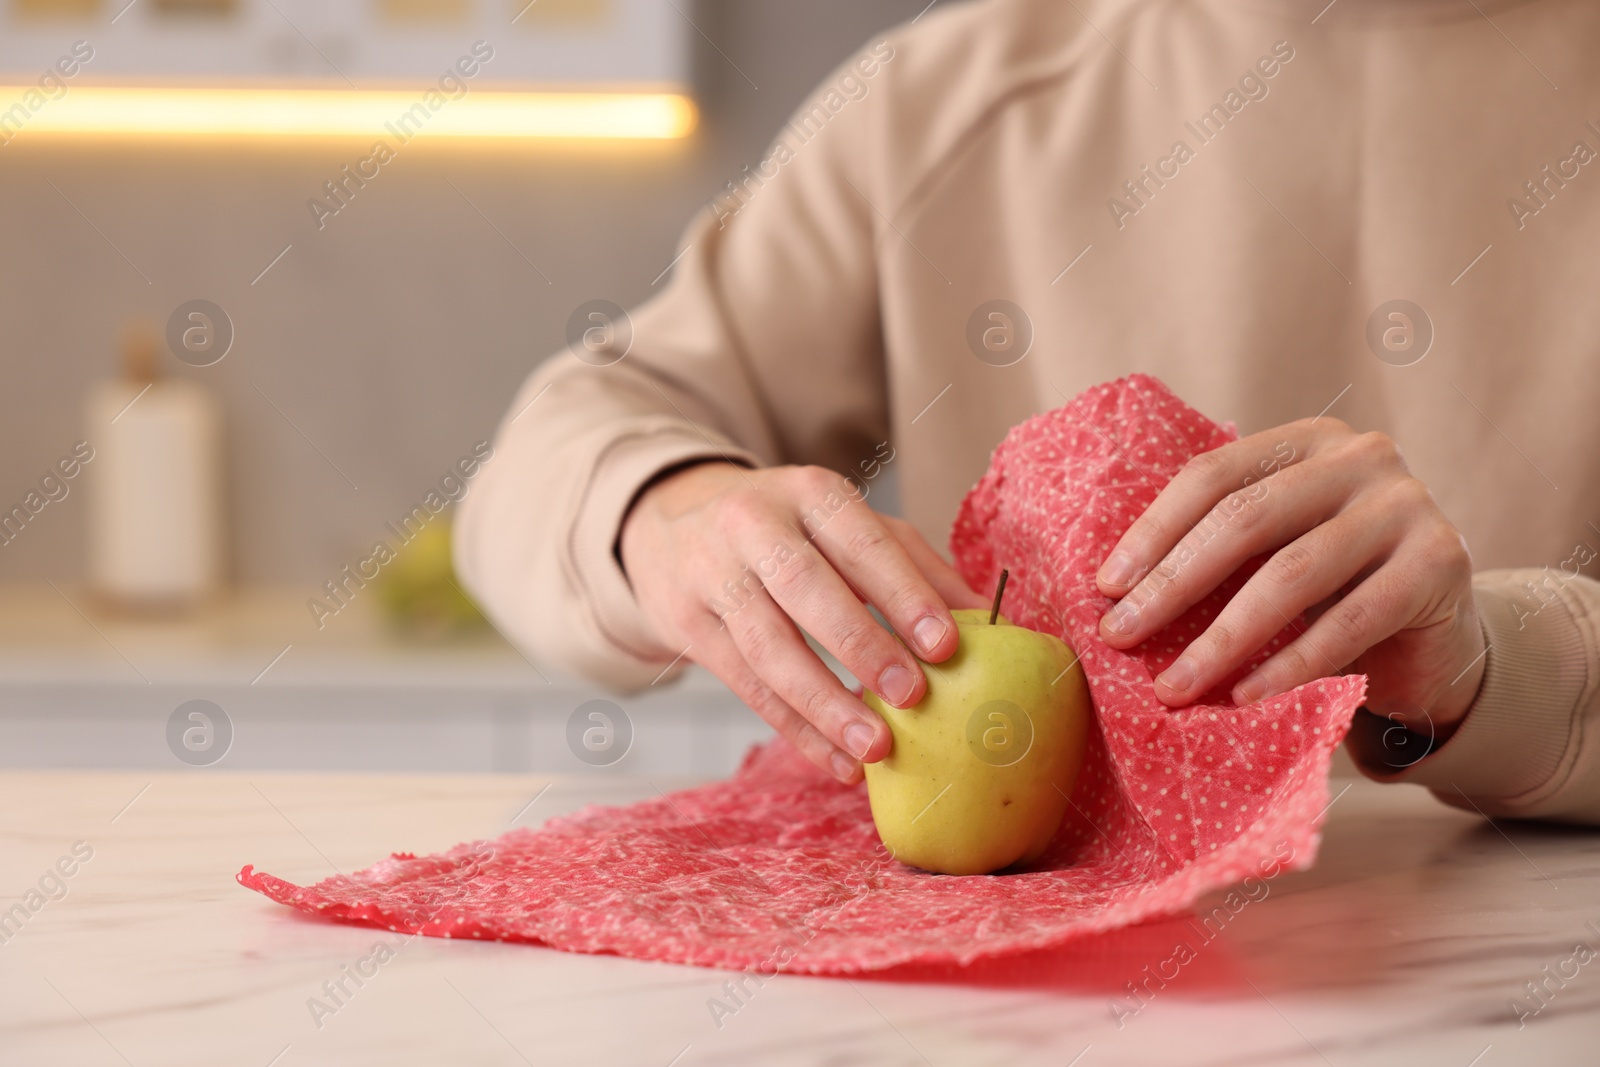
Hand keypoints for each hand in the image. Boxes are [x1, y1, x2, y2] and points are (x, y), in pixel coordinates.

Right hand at [619, 461, 987, 782]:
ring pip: (768, 646)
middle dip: (861, 645)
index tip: (945, 645)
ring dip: (824, 703)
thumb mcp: (846, 526)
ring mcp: (713, 575)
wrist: (670, 527)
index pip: (861, 541)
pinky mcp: (687, 625)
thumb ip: (915, 565)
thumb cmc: (787, 530)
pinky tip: (838, 760)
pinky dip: (796, 729)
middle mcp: (753, 525)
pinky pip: (747, 686)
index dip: (904, 593)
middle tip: (913, 695)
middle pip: (805, 586)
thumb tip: (989, 618)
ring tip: (875, 747)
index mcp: (809, 492)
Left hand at [1094, 419, 1485, 735]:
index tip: (1106, 587)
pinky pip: (1349, 622)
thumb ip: (1217, 550)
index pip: (1213, 475)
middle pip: (1246, 519)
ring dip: (1222, 638)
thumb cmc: (1330, 592)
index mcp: (1306, 441)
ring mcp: (1406, 505)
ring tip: (1174, 685)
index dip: (1154, 531)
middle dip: (1173, 584)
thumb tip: (1114, 594)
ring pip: (1292, 573)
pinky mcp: (1440, 563)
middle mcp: (1360, 457)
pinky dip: (1290, 665)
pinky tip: (1245, 698)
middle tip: (1120, 635)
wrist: (1436, 636)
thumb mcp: (1273, 552)